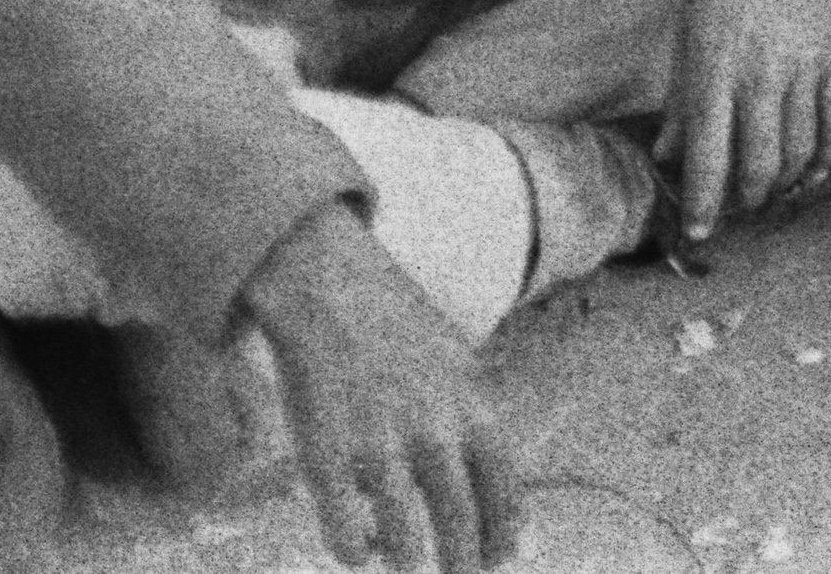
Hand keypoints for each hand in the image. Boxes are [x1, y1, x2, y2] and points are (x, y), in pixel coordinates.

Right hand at [239, 201, 524, 571]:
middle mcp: (434, 433)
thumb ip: (469, 417)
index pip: (504, 488)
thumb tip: (485, 475)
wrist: (331, 286)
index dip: (504, 532)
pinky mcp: (326, 453)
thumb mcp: (456, 364)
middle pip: (460, 520)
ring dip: (408, 561)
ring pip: (404, 534)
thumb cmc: (396, 325)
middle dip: (463, 562)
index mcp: (474, 409)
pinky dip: (352, 549)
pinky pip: (342, 526)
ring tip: (408, 570)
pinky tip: (355, 554)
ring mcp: (380, 446)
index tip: (502, 560)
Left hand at [665, 0, 830, 243]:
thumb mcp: (687, 41)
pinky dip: (828, 158)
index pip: (709, 160)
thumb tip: (669, 158)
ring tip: (774, 193)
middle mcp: (760, 76)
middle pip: (760, 166)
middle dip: (748, 201)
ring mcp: (805, 67)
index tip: (702, 232)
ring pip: (802, 153)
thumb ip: (683, 103)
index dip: (705, 206)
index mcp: (713, 73)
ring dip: (787, 185)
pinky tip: (815, 171)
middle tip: (741, 209)